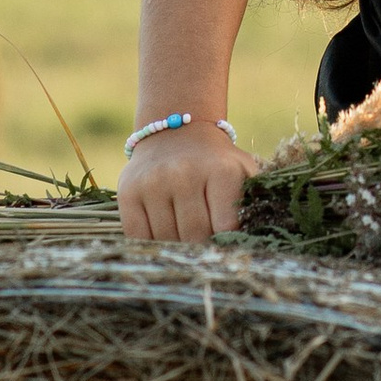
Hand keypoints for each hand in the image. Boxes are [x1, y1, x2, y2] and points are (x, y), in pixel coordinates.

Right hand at [117, 122, 255, 243]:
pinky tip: (162, 236)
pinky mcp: (129, 192)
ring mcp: (153, 182)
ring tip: (185, 239)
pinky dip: (151, 244)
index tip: (227, 246)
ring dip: (177, 247)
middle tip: (206, 248)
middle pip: (194, 235)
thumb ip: (252, 202)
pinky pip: (138, 236)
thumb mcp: (243, 172)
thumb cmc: (217, 163)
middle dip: (202, 248)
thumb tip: (252, 243)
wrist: (177, 132)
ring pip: (166, 239)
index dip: (227, 243)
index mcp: (220, 170)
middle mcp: (184, 173)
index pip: (225, 227)